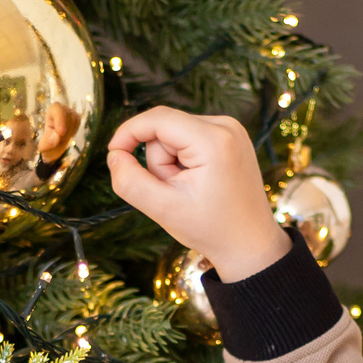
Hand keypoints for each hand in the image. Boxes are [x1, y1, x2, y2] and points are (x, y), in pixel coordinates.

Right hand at [106, 107, 291, 279]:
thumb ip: (130, 182)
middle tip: (174, 192)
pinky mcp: (230, 136)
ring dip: (171, 163)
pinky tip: (197, 183)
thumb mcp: (163, 210)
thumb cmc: (212, 229)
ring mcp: (231, 129)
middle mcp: (226, 125)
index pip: (157, 118)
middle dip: (158, 160)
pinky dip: (184, 160)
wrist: (249, 244)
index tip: (113, 155)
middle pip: (165, 128)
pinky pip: (189, 138)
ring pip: (175, 134)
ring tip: (188, 191)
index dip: (128, 133)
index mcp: (214, 140)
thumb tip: (114, 156)